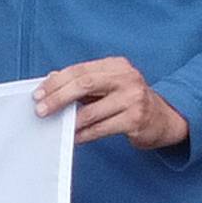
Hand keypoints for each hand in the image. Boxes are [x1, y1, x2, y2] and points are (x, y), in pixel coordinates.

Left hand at [29, 56, 189, 153]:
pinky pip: (101, 129)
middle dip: (58, 97)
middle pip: (84, 84)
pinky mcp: (136, 120)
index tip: (38, 94)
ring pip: (91, 111)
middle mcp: (126, 78)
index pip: (80, 70)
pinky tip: (73, 137)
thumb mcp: (109, 86)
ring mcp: (133, 98)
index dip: (56, 82)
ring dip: (69, 121)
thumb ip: (83, 83)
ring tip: (55, 126)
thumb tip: (51, 81)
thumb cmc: (129, 101)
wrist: (163, 118)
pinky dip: (84, 134)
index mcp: (116, 65)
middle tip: (41, 110)